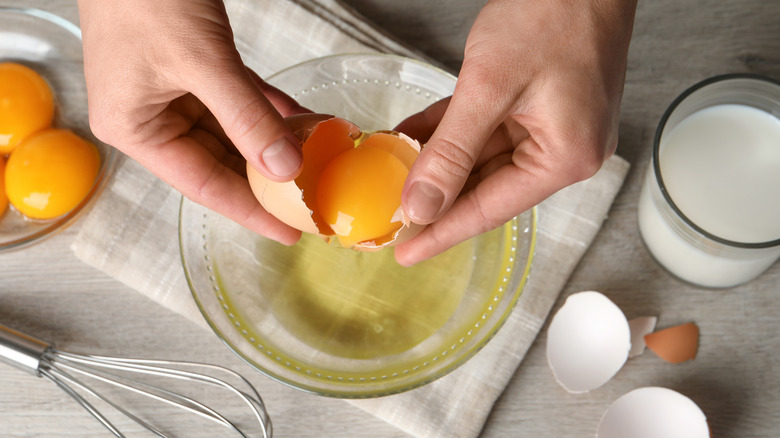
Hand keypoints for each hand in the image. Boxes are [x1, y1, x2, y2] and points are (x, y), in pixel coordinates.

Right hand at [78, 0, 306, 243]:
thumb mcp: (202, 63)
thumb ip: (246, 117)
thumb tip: (284, 168)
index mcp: (136, 129)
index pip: (203, 185)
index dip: (250, 210)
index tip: (290, 231)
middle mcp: (151, 118)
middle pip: (220, 162)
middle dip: (268, 179)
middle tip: (313, 200)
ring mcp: (172, 93)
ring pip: (233, 132)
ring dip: (273, 143)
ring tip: (318, 161)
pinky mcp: (192, 69)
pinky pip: (238, 100)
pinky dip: (268, 109)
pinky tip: (302, 121)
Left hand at [394, 0, 636, 265]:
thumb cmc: (554, 13)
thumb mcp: (489, 87)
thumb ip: (452, 150)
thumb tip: (422, 204)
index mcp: (565, 157)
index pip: (490, 209)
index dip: (442, 232)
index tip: (405, 252)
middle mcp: (563, 151)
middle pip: (486, 188)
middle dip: (436, 198)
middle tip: (391, 218)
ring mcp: (551, 127)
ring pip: (481, 159)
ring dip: (437, 163)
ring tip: (392, 177)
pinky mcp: (538, 106)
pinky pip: (486, 130)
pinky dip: (450, 134)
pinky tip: (412, 138)